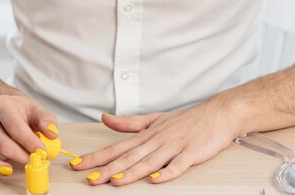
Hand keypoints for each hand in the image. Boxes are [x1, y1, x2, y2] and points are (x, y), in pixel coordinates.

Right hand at [0, 94, 56, 176]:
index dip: (30, 142)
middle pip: (0, 142)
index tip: (42, 152)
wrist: (7, 110)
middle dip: (19, 154)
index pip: (15, 126)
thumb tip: (52, 134)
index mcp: (1, 104)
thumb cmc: (22, 112)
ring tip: (8, 170)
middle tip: (34, 161)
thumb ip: (47, 120)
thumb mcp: (36, 110)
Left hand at [70, 97, 237, 185]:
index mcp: (147, 134)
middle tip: (89, 178)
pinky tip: (155, 180)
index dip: (97, 156)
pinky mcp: (191, 153)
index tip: (77, 163)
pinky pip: (177, 165)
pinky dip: (166, 173)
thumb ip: (129, 122)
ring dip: (131, 172)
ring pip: (149, 162)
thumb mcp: (155, 119)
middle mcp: (157, 140)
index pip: (117, 146)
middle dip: (107, 168)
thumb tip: (105, 119)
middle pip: (129, 156)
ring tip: (114, 181)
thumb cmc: (186, 119)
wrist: (217, 113)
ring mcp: (174, 146)